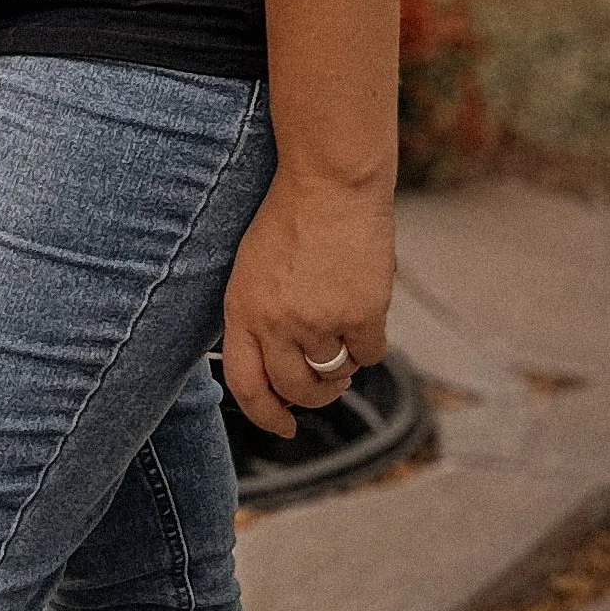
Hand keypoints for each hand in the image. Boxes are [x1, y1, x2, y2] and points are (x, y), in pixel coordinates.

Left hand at [220, 169, 394, 438]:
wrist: (329, 183)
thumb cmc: (289, 220)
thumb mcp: (251, 271)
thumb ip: (258, 318)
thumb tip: (278, 370)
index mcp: (241, 311)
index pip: (245, 385)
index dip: (265, 415)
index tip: (284, 427)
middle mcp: (276, 324)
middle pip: (295, 389)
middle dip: (314, 396)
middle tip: (327, 386)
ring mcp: (318, 322)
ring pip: (335, 374)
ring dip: (342, 365)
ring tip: (342, 334)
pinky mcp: (360, 315)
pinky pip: (368, 355)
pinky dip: (368, 344)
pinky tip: (364, 317)